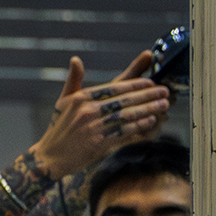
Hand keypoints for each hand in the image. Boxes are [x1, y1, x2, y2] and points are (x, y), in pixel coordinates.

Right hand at [31, 52, 168, 178]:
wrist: (50, 156)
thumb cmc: (59, 127)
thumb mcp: (63, 101)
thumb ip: (73, 80)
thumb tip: (76, 59)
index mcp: (80, 98)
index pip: (113, 88)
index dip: (134, 85)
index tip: (151, 82)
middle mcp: (87, 111)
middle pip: (124, 100)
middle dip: (147, 95)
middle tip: (165, 92)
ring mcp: (93, 127)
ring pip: (127, 116)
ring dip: (148, 109)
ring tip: (163, 105)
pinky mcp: (99, 143)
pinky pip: (124, 132)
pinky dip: (139, 126)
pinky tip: (151, 121)